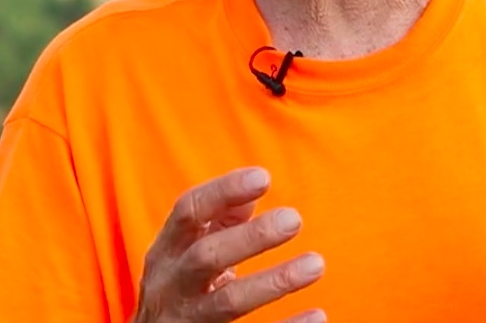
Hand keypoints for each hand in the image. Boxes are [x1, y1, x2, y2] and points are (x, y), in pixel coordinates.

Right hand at [133, 167, 325, 322]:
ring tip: (316, 264)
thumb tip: (252, 188)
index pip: (189, 211)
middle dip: (250, 237)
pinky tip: (318, 316)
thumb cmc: (178, 288)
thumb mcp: (185, 252)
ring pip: (228, 303)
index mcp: (167, 251)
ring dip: (274, 282)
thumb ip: (218, 220)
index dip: (223, 191)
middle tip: (294, 219)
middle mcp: (171, 285)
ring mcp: (186, 320)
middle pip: (206, 257)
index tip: (264, 177)